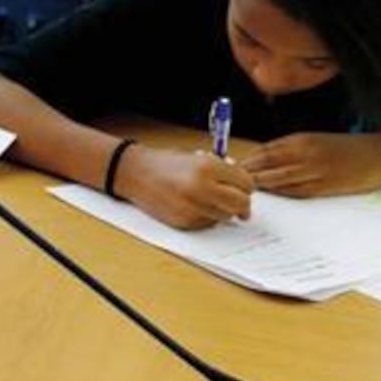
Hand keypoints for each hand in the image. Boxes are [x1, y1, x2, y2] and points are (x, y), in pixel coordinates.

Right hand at [117, 146, 254, 229]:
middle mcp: (201, 188)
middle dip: (243, 203)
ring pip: (226, 216)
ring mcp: (192, 207)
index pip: (245, 183)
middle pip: (241, 203)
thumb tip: (244, 186)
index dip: (246, 185)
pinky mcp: (184, 222)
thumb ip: (222, 170)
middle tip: (240, 202)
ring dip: (224, 210)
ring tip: (211, 199)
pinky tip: (194, 205)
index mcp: (207, 167)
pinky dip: (207, 216)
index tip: (243, 186)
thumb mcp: (197, 158)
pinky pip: (208, 223)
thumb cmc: (165, 163)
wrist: (135, 173)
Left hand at [240, 132, 380, 197]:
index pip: (264, 151)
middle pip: (266, 165)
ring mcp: (314, 171)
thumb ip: (291, 150)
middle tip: (230, 184)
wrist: (380, 153)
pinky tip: (271, 197)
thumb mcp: (316, 141)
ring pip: (278, 180)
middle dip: (247, 174)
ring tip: (244, 193)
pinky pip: (296, 192)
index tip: (230, 168)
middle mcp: (304, 154)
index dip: (246, 161)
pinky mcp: (325, 186)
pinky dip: (281, 194)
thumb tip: (264, 161)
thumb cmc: (347, 148)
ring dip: (260, 186)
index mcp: (300, 140)